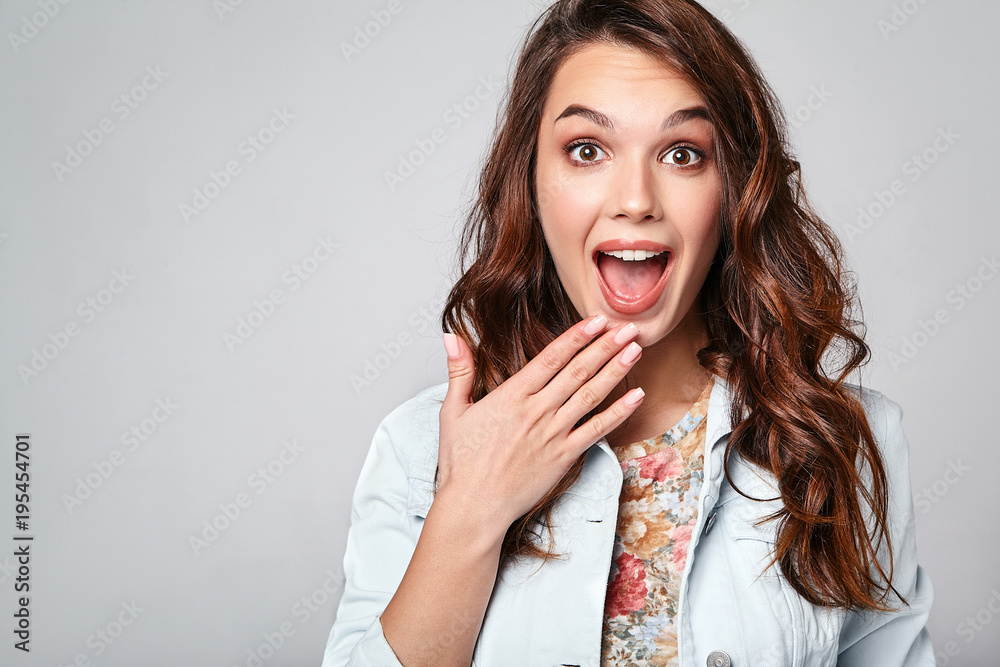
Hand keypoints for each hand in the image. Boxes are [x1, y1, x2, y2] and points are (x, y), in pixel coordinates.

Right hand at [436, 316, 643, 533]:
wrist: (473, 506)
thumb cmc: (461, 462)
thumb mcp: (453, 411)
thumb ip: (459, 371)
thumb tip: (452, 337)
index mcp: (511, 396)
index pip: (551, 358)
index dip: (577, 336)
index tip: (597, 321)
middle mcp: (536, 411)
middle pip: (577, 371)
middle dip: (605, 346)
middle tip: (628, 327)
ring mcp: (553, 434)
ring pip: (591, 395)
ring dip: (615, 370)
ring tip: (635, 349)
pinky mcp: (564, 457)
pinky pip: (597, 430)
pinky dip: (619, 412)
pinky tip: (636, 396)